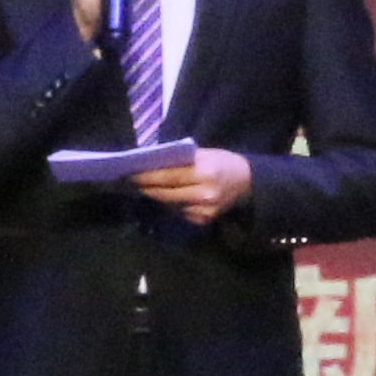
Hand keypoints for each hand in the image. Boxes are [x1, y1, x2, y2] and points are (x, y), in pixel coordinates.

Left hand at [137, 148, 254, 226]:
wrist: (247, 182)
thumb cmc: (222, 162)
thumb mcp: (204, 155)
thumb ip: (181, 161)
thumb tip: (152, 165)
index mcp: (205, 173)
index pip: (170, 177)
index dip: (148, 177)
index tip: (130, 174)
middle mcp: (205, 194)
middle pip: (167, 194)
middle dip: (146, 188)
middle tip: (129, 182)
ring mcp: (205, 211)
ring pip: (171, 205)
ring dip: (155, 197)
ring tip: (141, 188)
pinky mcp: (204, 221)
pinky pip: (180, 212)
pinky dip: (170, 204)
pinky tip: (163, 197)